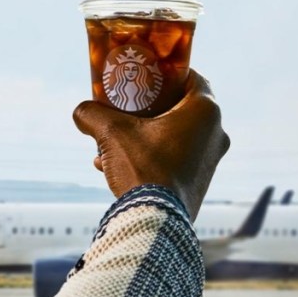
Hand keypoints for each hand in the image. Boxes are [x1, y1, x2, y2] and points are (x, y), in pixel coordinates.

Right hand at [72, 69, 229, 219]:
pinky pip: (174, 158)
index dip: (168, 73)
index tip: (146, 76)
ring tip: (111, 143)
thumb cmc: (142, 169)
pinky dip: (149, 156)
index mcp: (206, 111)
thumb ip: (92, 113)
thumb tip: (81, 111)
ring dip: (144, 135)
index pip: (192, 77)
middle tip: (126, 107)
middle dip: (149, 108)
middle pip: (181, 107)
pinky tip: (113, 166)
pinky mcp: (201, 182)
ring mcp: (211, 160)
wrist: (156, 223)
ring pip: (174, 135)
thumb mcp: (111, 133)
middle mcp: (216, 133)